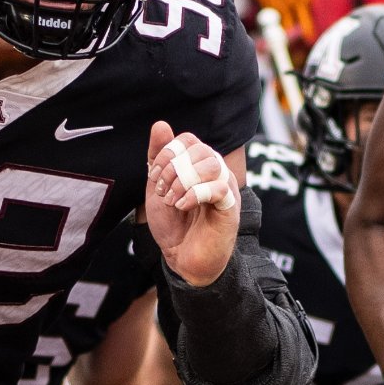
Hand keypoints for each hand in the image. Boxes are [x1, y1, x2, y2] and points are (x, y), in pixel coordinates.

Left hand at [147, 124, 240, 285]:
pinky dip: (194, 194)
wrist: (182, 260)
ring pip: (213, 164)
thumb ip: (158, 157)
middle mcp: (216, 174)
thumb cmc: (174, 225)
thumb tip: (161, 124)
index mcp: (199, 166)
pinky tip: (182, 206)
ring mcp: (225, 190)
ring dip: (184, 181)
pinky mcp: (229, 209)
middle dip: (173, 168)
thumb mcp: (157, 187)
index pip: (189, 139)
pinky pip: (219, 188)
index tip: (154, 176)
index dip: (168, 152)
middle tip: (163, 191)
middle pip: (201, 149)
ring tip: (173, 200)